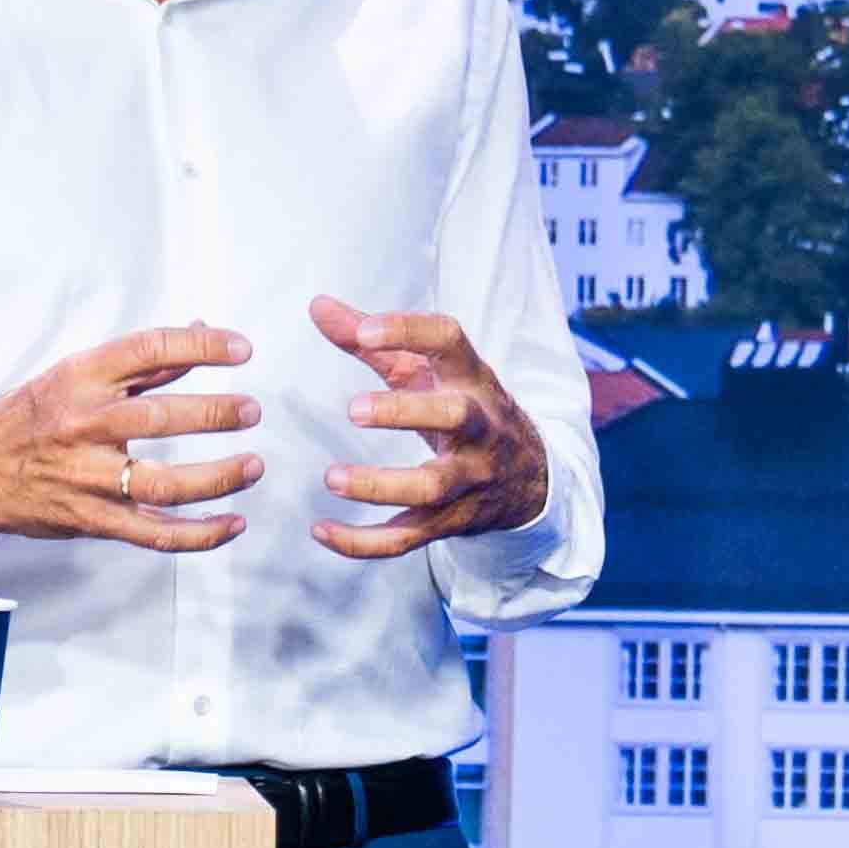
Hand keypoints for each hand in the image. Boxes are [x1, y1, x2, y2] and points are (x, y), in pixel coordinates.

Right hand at [0, 324, 262, 548]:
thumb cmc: (30, 417)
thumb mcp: (74, 375)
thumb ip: (140, 361)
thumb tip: (202, 330)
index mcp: (79, 378)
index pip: (148, 350)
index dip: (200, 346)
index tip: (241, 349)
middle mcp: (82, 425)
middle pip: (159, 418)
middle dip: (215, 414)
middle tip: (252, 410)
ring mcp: (87, 477)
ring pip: (162, 483)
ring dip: (217, 477)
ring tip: (254, 466)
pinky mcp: (92, 520)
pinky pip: (153, 533)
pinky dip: (198, 533)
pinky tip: (232, 523)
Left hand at [311, 295, 550, 558]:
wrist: (531, 478)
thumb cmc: (465, 409)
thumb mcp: (431, 371)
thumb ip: (376, 342)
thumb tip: (317, 305)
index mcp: (470, 379)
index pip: (450, 341)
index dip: (409, 331)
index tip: (364, 332)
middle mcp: (478, 427)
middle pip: (453, 416)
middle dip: (405, 412)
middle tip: (353, 409)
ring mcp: (469, 478)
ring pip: (431, 487)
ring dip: (380, 486)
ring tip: (331, 478)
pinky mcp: (452, 521)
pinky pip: (410, 538)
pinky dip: (365, 542)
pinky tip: (322, 532)